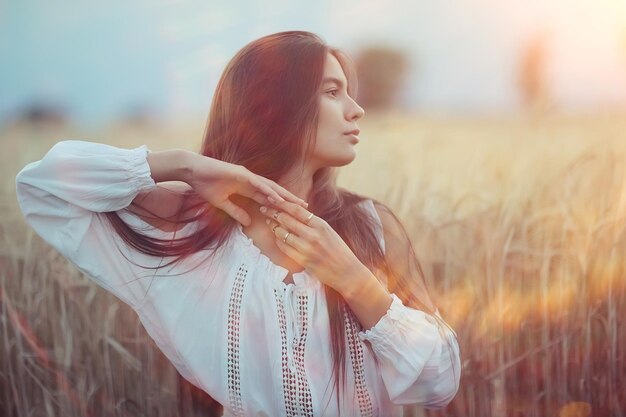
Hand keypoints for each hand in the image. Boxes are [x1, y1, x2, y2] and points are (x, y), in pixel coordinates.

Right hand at [187, 155, 307, 225]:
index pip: (268, 198)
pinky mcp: (240, 174)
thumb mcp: (222, 203)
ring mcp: (247, 176)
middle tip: (305, 208)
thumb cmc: (205, 185)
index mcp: (247, 188)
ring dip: (284, 195)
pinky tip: (278, 198)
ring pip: (270, 187)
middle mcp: (251, 181)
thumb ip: (236, 212)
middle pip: (274, 192)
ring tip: (297, 203)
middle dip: (289, 200)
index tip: (293, 214)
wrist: (192, 171)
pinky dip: (268, 191)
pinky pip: (258, 184)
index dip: (281, 206)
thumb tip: (248, 222)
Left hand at [260, 198, 364, 292]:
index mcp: (321, 224)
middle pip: (287, 219)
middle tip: (264, 208)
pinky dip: (278, 241)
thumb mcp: (328, 231)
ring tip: (269, 222)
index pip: (297, 209)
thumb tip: (297, 213)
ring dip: (273, 227)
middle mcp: (313, 235)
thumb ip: (313, 223)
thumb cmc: (339, 251)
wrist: (347, 272)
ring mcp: (307, 248)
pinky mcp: (303, 260)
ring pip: (283, 233)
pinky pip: (284, 248)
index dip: (282, 203)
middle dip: (273, 212)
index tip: (272, 199)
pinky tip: (277, 237)